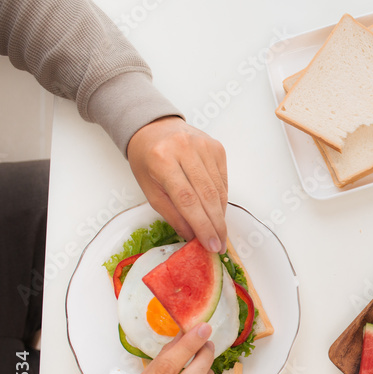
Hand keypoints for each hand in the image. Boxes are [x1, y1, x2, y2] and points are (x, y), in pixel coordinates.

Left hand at [127, 116, 227, 252]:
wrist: (154, 128)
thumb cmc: (147, 159)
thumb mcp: (149, 189)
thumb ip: (172, 213)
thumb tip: (193, 236)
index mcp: (162, 159)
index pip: (187, 199)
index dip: (202, 225)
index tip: (210, 245)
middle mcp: (185, 149)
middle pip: (207, 196)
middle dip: (215, 225)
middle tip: (219, 245)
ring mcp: (204, 146)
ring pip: (219, 190)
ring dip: (220, 215)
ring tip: (219, 232)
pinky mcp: (217, 147)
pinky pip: (223, 180)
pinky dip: (222, 200)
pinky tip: (218, 212)